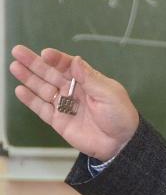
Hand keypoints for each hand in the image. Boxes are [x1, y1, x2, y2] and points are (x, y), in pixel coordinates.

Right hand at [9, 45, 138, 160]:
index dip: (56, 59)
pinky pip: (41, 108)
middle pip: (51, 74)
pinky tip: (20, 90)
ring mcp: (65, 105)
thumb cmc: (120, 116)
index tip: (46, 54)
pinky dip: (30, 100)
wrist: (120, 144)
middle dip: (35, 63)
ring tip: (15, 66)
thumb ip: (90, 78)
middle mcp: (74, 91)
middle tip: (18, 51)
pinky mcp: (58, 121)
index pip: (68, 66)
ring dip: (29, 78)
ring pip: (43, 88)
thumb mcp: (109, 94)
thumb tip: (75, 60)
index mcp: (89, 81)